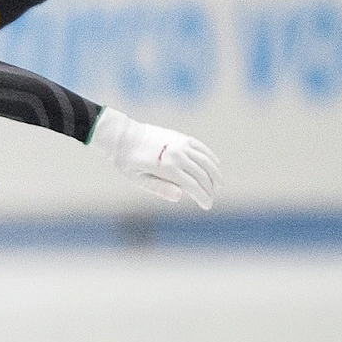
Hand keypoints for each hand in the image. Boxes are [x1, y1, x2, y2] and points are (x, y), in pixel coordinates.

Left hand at [91, 108, 220, 209]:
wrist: (122, 136)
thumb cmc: (127, 161)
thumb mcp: (138, 179)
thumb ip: (160, 188)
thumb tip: (180, 197)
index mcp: (166, 168)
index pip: (193, 186)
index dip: (203, 197)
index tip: (207, 206)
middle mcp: (177, 154)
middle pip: (202, 175)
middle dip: (209, 189)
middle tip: (211, 199)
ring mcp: (181, 144)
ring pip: (205, 161)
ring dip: (215, 174)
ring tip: (219, 185)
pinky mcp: (181, 137)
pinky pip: (201, 148)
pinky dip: (210, 157)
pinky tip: (215, 165)